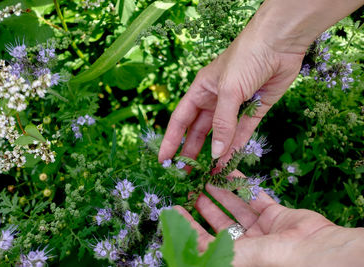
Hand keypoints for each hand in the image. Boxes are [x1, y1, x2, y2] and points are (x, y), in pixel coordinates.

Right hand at [158, 0, 362, 163]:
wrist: (280, 43)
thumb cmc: (245, 59)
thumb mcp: (227, 90)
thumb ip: (222, 123)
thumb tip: (215, 154)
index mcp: (200, 91)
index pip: (180, 120)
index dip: (172, 140)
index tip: (164, 160)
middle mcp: (215, 100)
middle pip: (199, 131)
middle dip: (192, 151)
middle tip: (186, 174)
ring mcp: (235, 107)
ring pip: (221, 135)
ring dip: (215, 153)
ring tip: (208, 174)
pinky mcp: (254, 111)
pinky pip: (243, 133)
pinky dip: (236, 147)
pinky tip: (229, 162)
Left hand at [175, 170, 363, 265]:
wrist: (322, 250)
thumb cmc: (281, 259)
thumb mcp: (244, 257)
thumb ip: (217, 250)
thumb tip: (190, 249)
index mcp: (238, 258)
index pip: (206, 241)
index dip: (188, 226)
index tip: (173, 210)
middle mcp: (248, 244)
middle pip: (220, 222)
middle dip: (204, 204)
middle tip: (190, 188)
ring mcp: (262, 229)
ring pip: (236, 206)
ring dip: (220, 191)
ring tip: (204, 176)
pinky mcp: (276, 214)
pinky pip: (255, 196)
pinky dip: (242, 183)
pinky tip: (228, 171)